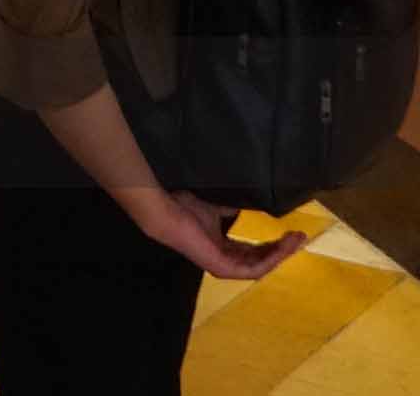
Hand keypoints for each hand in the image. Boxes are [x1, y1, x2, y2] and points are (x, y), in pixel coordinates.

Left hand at [140, 191, 305, 278]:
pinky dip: (271, 258)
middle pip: (262, 259)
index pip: (256, 251)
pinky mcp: (222, 269)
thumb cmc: (186, 207)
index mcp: (224, 248)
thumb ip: (236, 208)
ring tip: (297, 239)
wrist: (167, 209)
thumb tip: (255, 199)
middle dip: (283, 249)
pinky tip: (283, 246)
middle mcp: (226, 260)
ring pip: (262, 265)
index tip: (293, 232)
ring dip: (282, 254)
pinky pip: (254, 268)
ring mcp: (224, 267)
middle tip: (300, 236)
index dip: (276, 244)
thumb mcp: (219, 208)